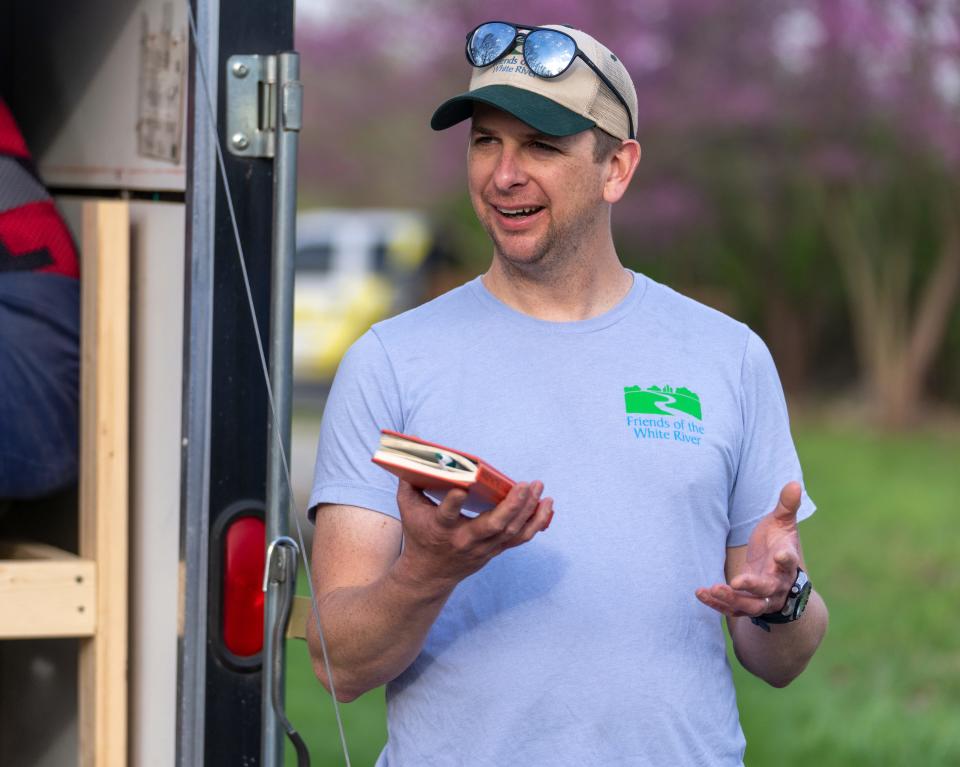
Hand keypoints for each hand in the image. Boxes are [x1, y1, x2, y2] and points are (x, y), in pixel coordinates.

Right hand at [396, 479, 553, 588]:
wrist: (429, 574)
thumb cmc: (419, 535)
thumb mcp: (408, 510)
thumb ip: (408, 483)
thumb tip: (411, 455)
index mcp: (441, 528)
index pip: (446, 516)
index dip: (453, 504)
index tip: (461, 489)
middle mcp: (465, 540)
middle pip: (493, 525)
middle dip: (512, 505)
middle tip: (525, 483)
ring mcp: (483, 548)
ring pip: (511, 532)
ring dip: (529, 510)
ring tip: (540, 489)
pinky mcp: (495, 550)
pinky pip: (520, 538)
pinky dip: (536, 522)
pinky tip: (547, 505)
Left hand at [696, 482, 802, 617]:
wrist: (779, 577)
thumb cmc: (778, 544)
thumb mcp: (783, 524)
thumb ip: (786, 506)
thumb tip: (793, 482)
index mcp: (786, 562)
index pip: (789, 561)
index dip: (785, 558)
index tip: (780, 554)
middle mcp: (777, 584)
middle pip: (768, 590)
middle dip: (753, 586)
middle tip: (737, 581)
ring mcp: (762, 598)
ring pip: (750, 605)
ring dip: (731, 599)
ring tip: (713, 589)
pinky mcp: (747, 605)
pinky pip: (733, 609)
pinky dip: (717, 604)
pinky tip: (700, 593)